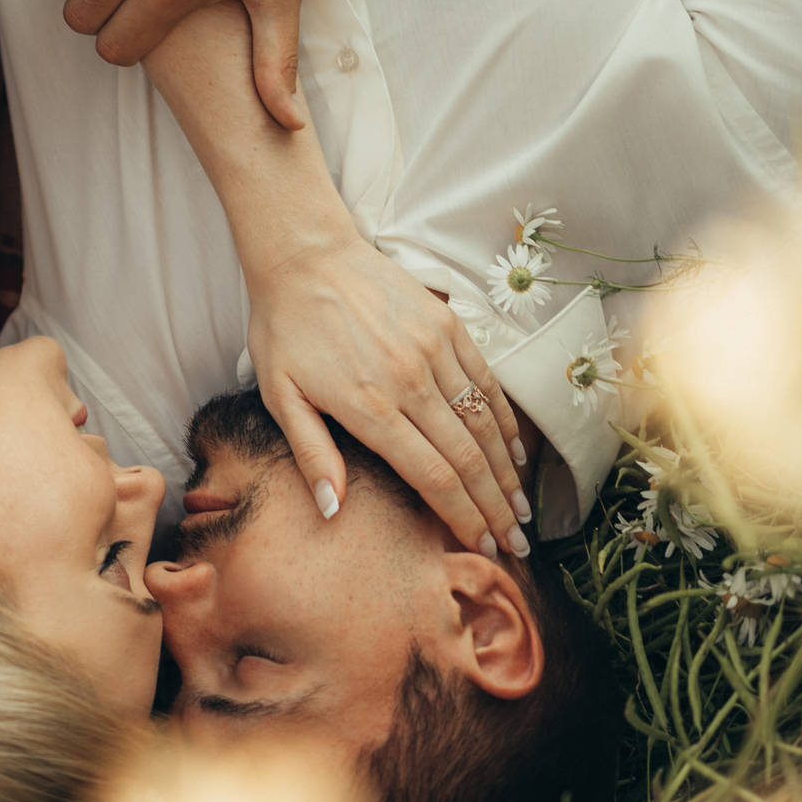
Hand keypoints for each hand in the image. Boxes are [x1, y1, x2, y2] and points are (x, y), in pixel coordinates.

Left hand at [245, 230, 531, 557]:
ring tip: (521, 510)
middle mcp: (410, 381)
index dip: (463, 518)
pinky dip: (505, 421)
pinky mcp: (447, 324)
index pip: (433, 478)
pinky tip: (515, 453)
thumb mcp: (281, 397)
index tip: (484, 548)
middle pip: (468, 459)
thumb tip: (333, 512)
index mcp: (370, 408)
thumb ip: (312, 456)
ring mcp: (434, 350)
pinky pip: (487, 381)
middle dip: (496, 508)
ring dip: (507, 473)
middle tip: (516, 546)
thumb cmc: (285, 328)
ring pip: (484, 424)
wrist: (305, 253)